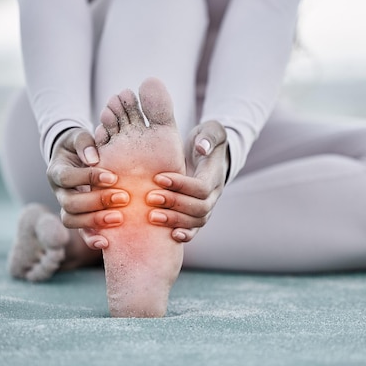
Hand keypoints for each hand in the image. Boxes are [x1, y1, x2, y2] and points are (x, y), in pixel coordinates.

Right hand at [46, 127, 128, 231]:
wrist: (78, 156)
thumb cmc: (81, 145)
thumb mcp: (79, 136)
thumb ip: (85, 142)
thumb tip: (93, 158)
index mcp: (56, 171)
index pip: (66, 178)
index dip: (88, 179)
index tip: (112, 177)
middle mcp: (59, 192)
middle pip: (70, 203)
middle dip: (97, 202)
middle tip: (123, 197)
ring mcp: (67, 207)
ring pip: (72, 220)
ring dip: (95, 221)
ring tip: (120, 218)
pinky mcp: (78, 218)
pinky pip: (81, 232)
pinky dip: (91, 239)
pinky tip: (107, 242)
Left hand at [146, 120, 228, 241]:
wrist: (209, 153)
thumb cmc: (206, 140)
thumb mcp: (211, 130)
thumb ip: (209, 136)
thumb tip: (202, 148)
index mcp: (215, 175)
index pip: (202, 187)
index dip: (181, 185)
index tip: (158, 178)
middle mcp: (214, 194)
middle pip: (200, 208)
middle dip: (174, 204)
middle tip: (150, 198)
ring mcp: (207, 206)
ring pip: (197, 221)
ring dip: (174, 221)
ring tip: (151, 217)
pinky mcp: (198, 213)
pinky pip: (195, 229)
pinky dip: (185, 235)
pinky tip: (170, 236)